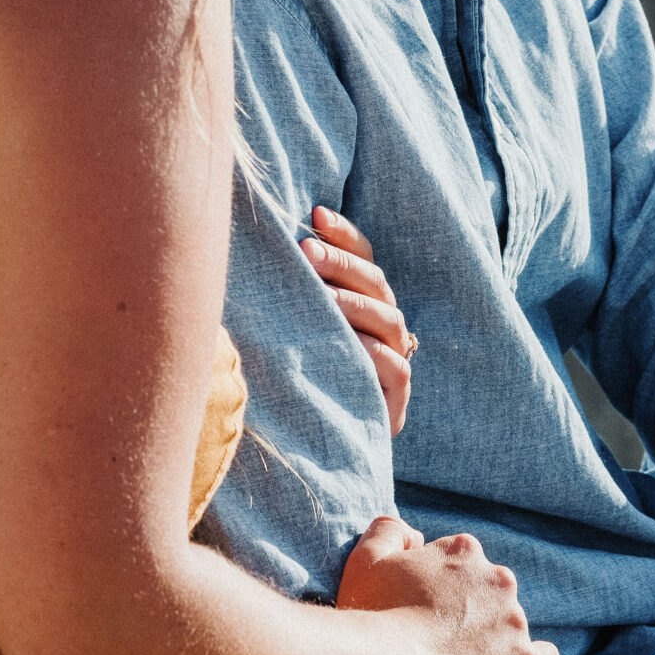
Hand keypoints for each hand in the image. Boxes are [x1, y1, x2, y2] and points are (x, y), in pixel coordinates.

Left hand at [300, 206, 414, 432]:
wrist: (318, 442)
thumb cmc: (298, 372)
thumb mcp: (292, 327)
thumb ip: (291, 292)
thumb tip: (257, 247)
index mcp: (363, 299)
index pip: (363, 255)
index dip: (343, 233)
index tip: (315, 212)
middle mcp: (383, 322)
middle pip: (373, 281)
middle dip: (341, 263)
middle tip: (306, 252)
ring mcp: (395, 357)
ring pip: (387, 319)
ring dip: (355, 305)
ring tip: (323, 298)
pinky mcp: (397, 395)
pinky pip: (396, 368)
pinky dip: (375, 353)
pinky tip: (351, 344)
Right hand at [336, 512, 559, 654]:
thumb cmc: (375, 614)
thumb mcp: (367, 558)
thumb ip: (390, 531)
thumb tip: (414, 536)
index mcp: (465, 551)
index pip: (463, 563)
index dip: (443, 588)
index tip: (426, 609)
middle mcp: (499, 579)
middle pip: (492, 593)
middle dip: (473, 611)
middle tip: (442, 639)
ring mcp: (515, 622)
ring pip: (512, 626)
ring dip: (494, 640)